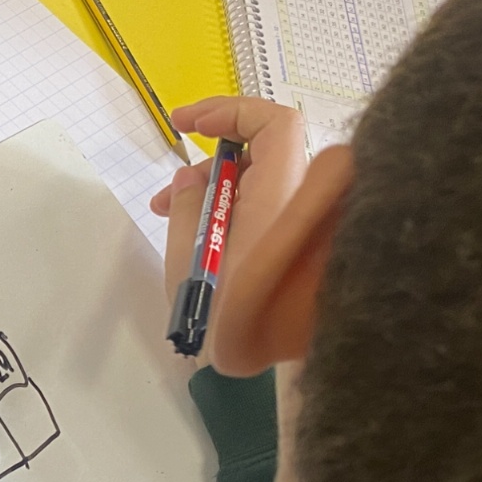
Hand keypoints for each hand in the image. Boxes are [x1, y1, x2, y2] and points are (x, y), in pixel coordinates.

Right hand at [149, 97, 308, 340]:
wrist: (286, 370)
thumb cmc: (235, 318)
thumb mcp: (191, 261)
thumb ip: (186, 209)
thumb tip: (188, 183)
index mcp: (281, 196)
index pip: (271, 124)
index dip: (229, 111)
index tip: (186, 124)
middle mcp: (305, 202)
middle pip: (264, 156)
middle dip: (213, 164)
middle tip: (171, 192)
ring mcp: (310, 225)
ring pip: (266, 185)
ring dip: (222, 192)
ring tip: (176, 220)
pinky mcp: (309, 247)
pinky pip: (276, 211)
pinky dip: (243, 214)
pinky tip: (210, 241)